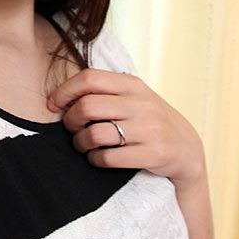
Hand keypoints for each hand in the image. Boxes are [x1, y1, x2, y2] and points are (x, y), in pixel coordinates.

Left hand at [46, 68, 205, 191]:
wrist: (186, 149)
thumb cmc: (148, 121)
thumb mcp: (133, 98)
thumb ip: (105, 92)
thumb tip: (60, 95)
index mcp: (132, 85)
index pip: (89, 79)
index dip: (64, 91)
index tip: (53, 104)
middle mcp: (141, 104)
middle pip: (87, 107)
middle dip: (70, 121)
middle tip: (72, 129)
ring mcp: (149, 129)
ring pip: (95, 134)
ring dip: (80, 143)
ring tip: (83, 145)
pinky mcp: (153, 154)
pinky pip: (108, 158)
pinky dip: (95, 159)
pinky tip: (97, 158)